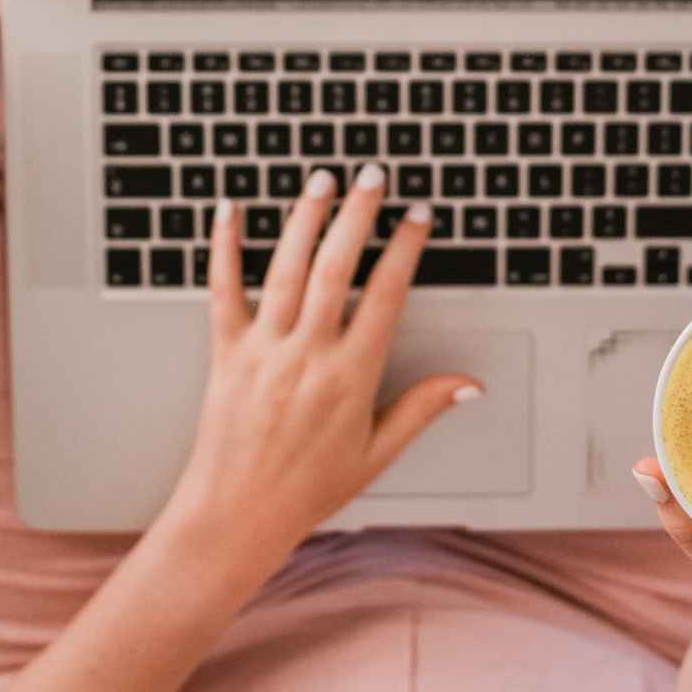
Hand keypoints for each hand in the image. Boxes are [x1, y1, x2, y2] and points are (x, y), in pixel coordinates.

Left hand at [167, 164, 482, 570]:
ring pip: (286, 268)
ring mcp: (264, 350)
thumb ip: (422, 409)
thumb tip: (469, 385)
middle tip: (373, 176)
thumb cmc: (307, 489)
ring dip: (306, 218)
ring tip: (322, 180)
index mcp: (351, 376)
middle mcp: (308, 354)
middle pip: (337, 266)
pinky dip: (223, 247)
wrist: (236, 515)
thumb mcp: (377, 453)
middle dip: (358, 214)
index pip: (386, 295)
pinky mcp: (225, 352)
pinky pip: (223, 290)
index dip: (406, 248)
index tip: (418, 217)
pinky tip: (229, 210)